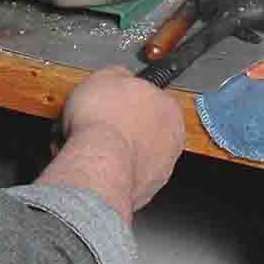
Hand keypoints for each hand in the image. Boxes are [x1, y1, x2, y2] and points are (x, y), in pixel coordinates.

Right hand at [39, 66, 184, 221]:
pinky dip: (112, 168)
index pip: (150, 98)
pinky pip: (126, 173)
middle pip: (144, 127)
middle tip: (98, 121)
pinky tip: (94, 161)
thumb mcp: (104, 76)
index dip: (125, 98)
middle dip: (121, 125)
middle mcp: (173, 139)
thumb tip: (119, 76)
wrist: (98, 160)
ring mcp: (162, 167)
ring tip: (90, 143)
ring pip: (135, 152)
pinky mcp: (147, 189)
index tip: (110, 101)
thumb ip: (118, 75)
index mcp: (169, 107)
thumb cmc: (103, 119)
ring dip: (116, 148)